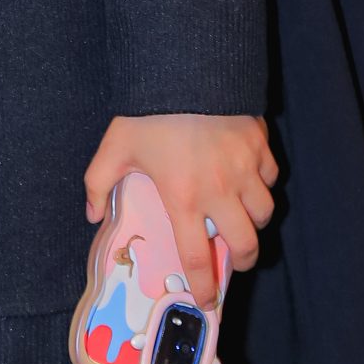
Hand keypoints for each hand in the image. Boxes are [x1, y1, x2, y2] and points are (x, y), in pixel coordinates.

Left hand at [85, 114, 277, 308]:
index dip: (205, 287)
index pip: (198, 258)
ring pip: (264, 212)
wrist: (183, 63)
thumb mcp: (115, 144)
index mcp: (182, 196)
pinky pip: (270, 175)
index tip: (207, 300)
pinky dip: (262, 181)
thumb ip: (98, 182)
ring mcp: (244, 166)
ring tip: (239, 214)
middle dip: (243, 258)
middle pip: (247, 244)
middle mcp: (219, 189)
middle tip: (234, 256)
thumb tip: (92, 214)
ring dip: (254, 219)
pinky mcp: (259, 143)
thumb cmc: (148, 108)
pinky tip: (246, 175)